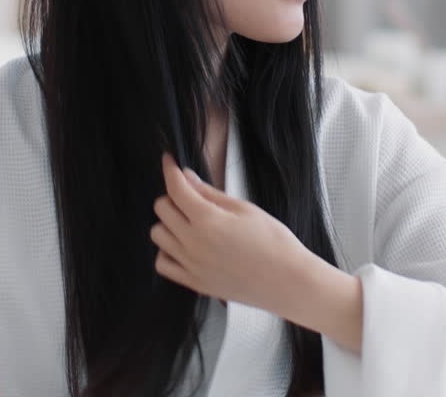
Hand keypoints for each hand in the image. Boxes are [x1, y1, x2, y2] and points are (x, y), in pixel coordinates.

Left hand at [150, 152, 320, 316]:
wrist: (287, 281)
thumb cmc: (274, 244)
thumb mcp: (244, 209)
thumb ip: (211, 193)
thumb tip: (188, 178)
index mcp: (208, 220)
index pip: (176, 188)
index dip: (169, 170)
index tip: (169, 162)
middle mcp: (194, 243)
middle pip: (162, 209)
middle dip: (172, 195)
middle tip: (190, 195)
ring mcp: (192, 265)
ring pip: (158, 235)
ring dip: (168, 223)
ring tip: (188, 222)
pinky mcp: (195, 283)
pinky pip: (162, 264)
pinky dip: (167, 251)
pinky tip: (183, 246)